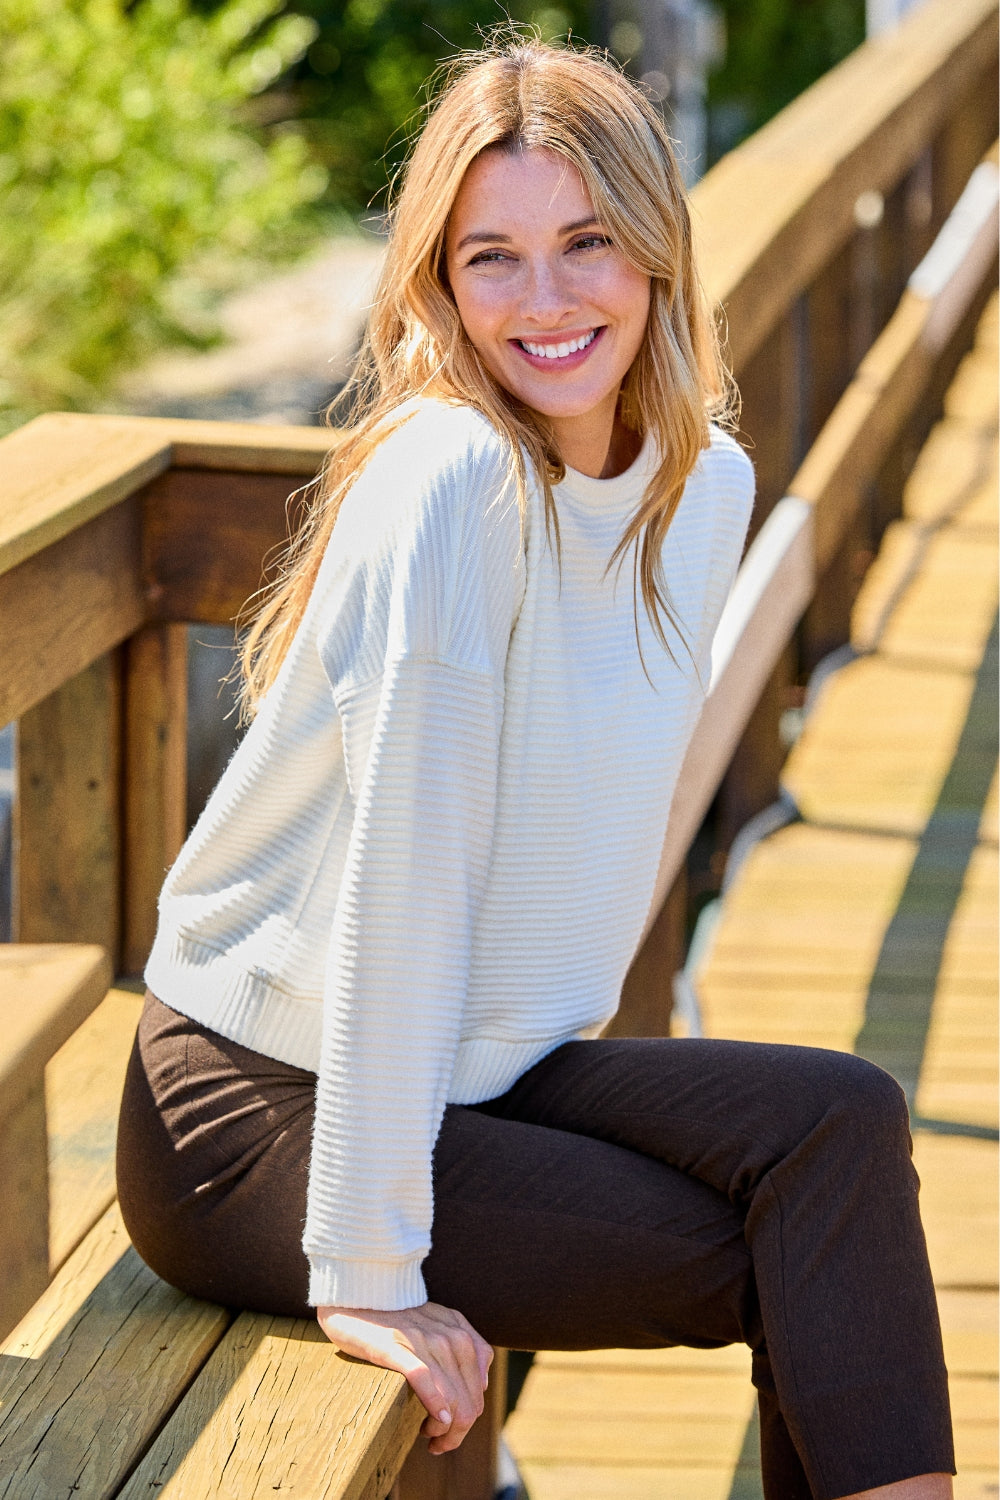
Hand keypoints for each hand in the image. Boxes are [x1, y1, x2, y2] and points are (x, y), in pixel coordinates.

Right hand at [317, 1300, 492, 1453]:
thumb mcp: (439, 1324)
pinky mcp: (396, 1347)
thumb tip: (482, 1384)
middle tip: (436, 1443)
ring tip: (428, 1436)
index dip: (467, 1418)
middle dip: (458, 1432)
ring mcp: (424, 1341)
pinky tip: (433, 1422)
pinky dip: (434, 1405)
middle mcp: (449, 1336)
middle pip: (470, 1401)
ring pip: (452, 1399)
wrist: (359, 1292)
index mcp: (460, 1332)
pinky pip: (425, 1380)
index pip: (479, 1389)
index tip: (447, 1430)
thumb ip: (465, 1347)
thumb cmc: (396, 1316)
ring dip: (444, 1430)